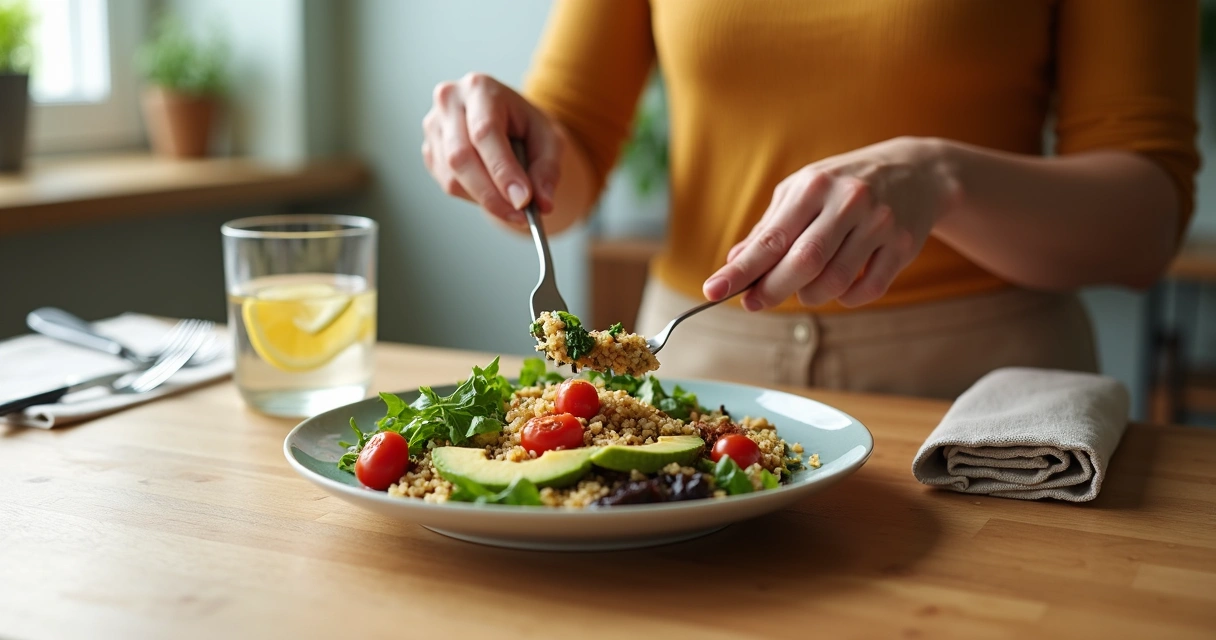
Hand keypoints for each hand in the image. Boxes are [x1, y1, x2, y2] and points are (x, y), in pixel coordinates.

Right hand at [422, 73, 563, 222]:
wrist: (508, 121)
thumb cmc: (527, 126)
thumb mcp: (549, 140)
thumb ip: (547, 170)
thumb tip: (541, 203)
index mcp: (481, 88)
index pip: (485, 133)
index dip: (503, 170)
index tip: (522, 200)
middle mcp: (450, 102)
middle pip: (461, 156)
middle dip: (492, 194)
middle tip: (519, 215)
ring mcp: (434, 126)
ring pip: (452, 176)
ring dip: (484, 200)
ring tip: (513, 207)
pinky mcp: (429, 150)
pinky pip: (448, 184)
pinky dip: (474, 196)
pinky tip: (493, 190)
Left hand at [703, 137, 960, 309]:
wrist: (917, 171)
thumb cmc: (843, 184)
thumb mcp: (802, 192)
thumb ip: (769, 227)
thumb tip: (735, 261)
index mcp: (814, 186)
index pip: (771, 238)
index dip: (741, 270)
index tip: (712, 291)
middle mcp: (849, 201)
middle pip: (803, 263)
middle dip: (773, 291)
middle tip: (754, 303)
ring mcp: (880, 223)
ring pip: (835, 282)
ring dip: (810, 296)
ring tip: (804, 288)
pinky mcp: (904, 245)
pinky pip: (869, 290)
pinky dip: (847, 299)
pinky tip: (841, 288)